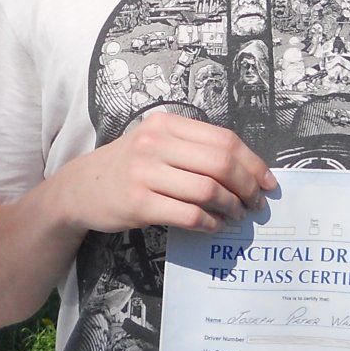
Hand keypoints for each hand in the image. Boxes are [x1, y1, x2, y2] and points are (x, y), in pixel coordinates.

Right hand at [57, 112, 276, 236]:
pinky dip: (209, 223)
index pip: (224, 139)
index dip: (253, 162)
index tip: (268, 182)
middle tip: (255, 203)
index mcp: (167, 124)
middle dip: (247, 186)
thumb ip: (193, 149)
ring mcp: (145, 172)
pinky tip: (214, 226)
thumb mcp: (156, 144)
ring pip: (207, 190)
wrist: (81, 188)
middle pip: (221, 163)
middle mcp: (155, 143)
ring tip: (236, 216)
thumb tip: (246, 170)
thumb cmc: (128, 166)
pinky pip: (188, 214)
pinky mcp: (139, 203)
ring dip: (231, 207)